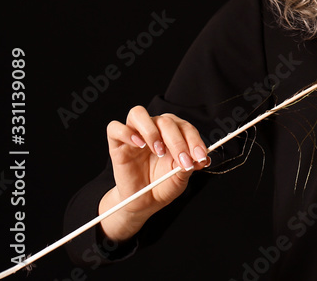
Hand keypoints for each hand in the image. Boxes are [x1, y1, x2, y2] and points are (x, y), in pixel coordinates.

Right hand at [97, 106, 209, 241]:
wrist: (143, 202)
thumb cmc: (163, 185)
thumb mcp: (180, 177)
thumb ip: (189, 165)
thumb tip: (201, 158)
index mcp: (173, 133)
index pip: (185, 127)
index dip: (195, 140)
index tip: (200, 157)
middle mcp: (154, 129)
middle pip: (165, 121)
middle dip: (178, 141)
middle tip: (183, 160)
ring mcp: (135, 134)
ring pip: (138, 113)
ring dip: (152, 131)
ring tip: (159, 151)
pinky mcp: (117, 144)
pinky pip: (115, 128)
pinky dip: (127, 133)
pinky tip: (139, 145)